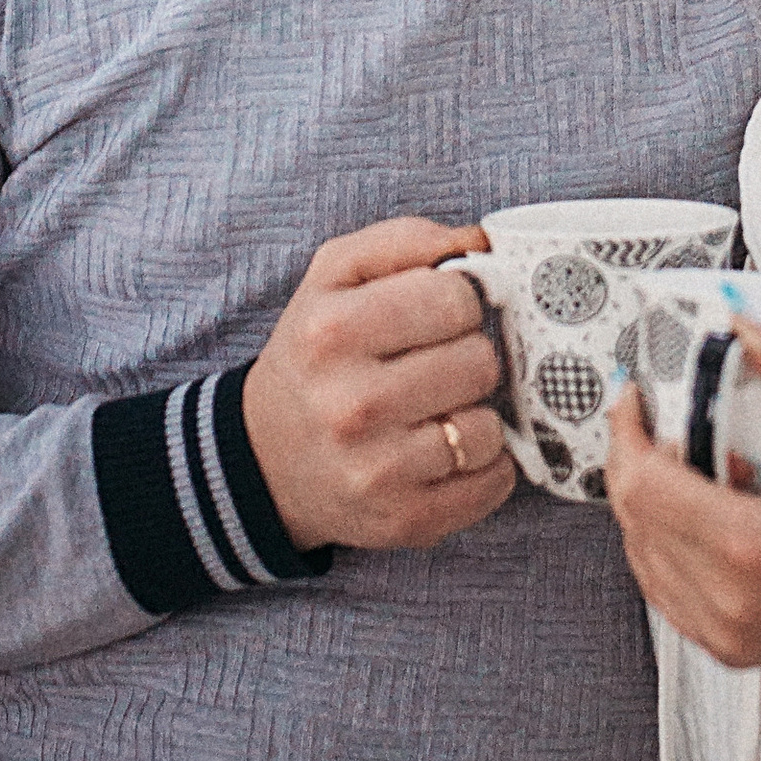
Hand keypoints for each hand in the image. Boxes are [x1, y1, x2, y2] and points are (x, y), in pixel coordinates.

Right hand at [244, 220, 514, 550]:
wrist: (266, 460)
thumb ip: (406, 241)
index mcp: (332, 332)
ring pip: (489, 427)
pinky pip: (494, 482)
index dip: (460, 301)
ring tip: (438, 410)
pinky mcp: (404, 519)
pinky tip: (447, 451)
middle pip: (479, 362)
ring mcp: (377, 470)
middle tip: (437, 365)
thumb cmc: (315, 356)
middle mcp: (350, 405)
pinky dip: (485, 465)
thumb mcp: (334, 276)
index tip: (441, 315)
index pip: (455, 297)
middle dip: (468, 357)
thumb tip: (479, 241)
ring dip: (476, 415)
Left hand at [605, 323, 760, 682]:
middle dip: (634, 458)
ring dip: (648, 503)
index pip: (643, 484)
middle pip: (632, 515)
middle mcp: (727, 597)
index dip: (626, 432)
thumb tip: (746, 318)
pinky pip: (663, 587)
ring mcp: (721, 630)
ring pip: (640, 552)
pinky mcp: (724, 646)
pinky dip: (664, 544)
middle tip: (658, 421)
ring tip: (697, 470)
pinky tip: (702, 516)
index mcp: (753, 545)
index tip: (633, 399)